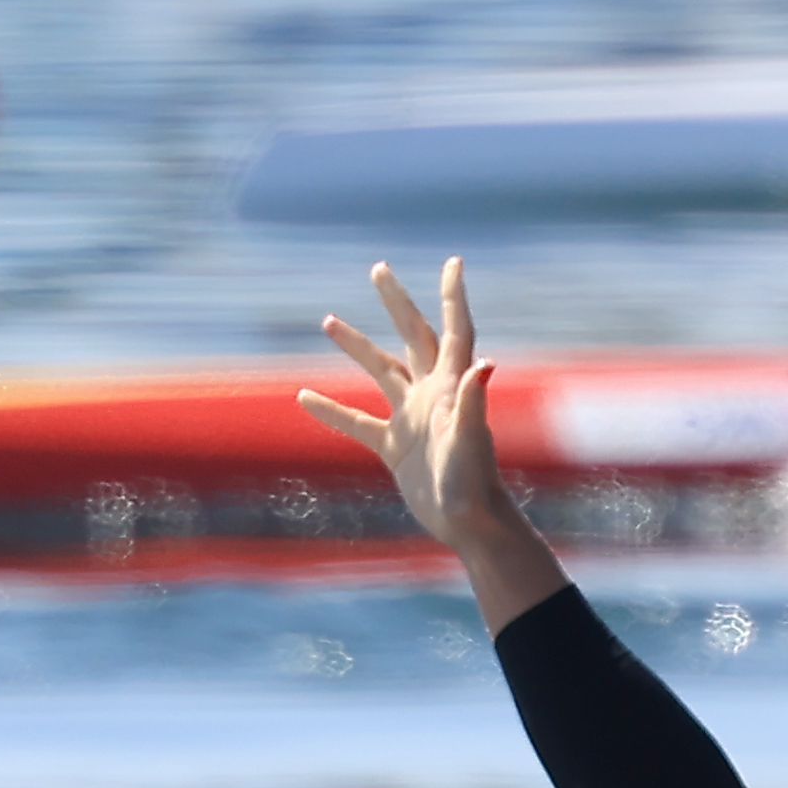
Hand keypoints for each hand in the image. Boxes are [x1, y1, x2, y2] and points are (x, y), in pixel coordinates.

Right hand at [298, 256, 566, 631]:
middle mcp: (432, 395)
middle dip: (397, 302)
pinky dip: (332, 411)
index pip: (454, 331)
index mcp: (451, 386)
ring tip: (328, 320)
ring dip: (357, 347)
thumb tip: (483, 365)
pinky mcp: (395, 447)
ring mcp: (412, 420)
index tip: (452, 262)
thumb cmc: (474, 484)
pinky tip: (303, 397)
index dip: (453, 297)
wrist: (467, 525)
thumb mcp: (469, 441)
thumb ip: (472, 402)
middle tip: (378, 269)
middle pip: (413, 337)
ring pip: (380, 373)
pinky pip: (357, 423)